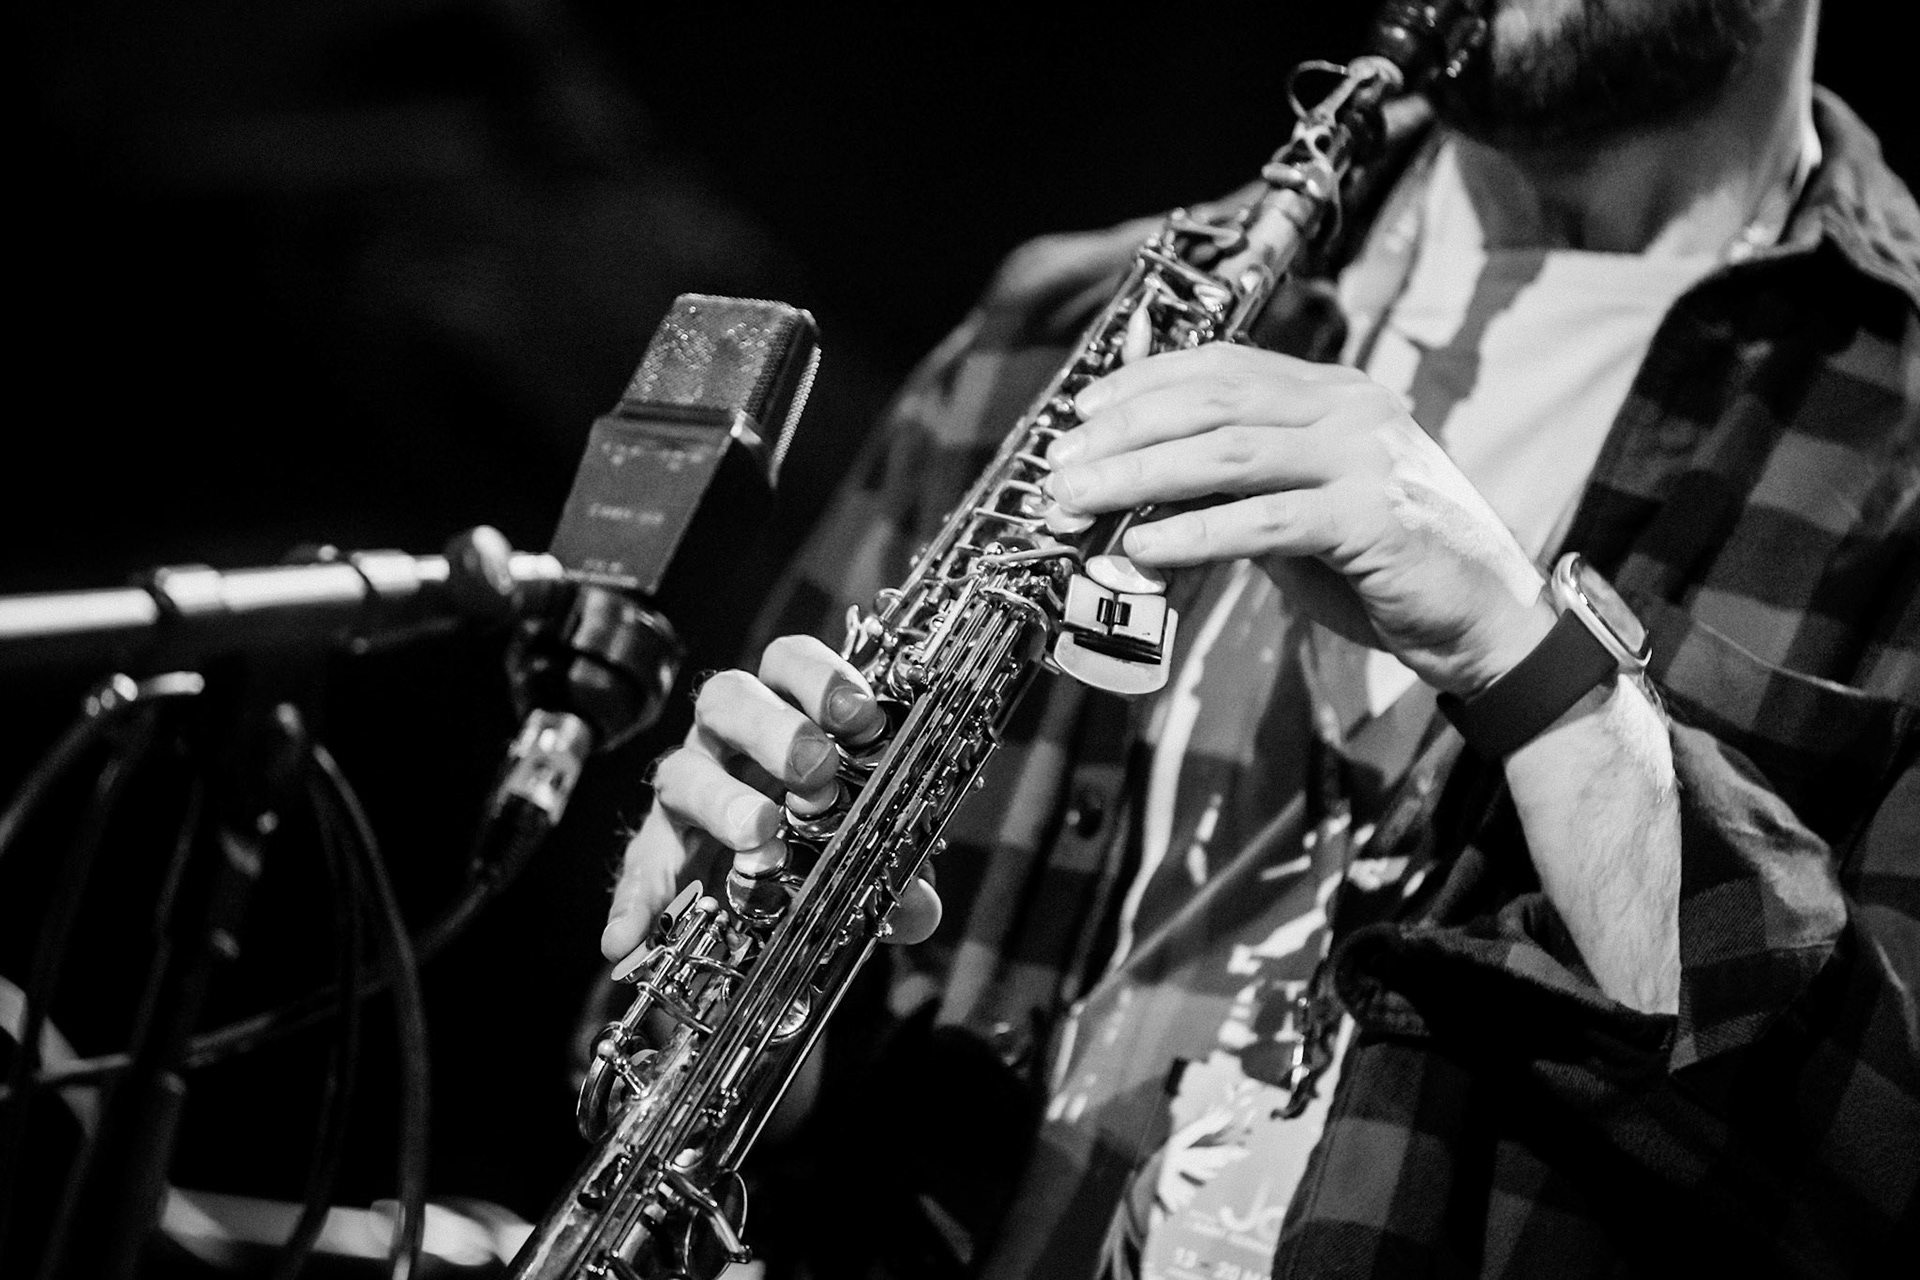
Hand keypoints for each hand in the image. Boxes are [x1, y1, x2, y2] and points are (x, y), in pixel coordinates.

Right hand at [601, 634, 941, 962]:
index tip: (858, 715)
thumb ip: (895, 871)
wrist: (767, 876)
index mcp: (782, 715)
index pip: (788, 663)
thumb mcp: (867, 846)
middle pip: (728, 700)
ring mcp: (687, 787)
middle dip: (774, 730)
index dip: (821, 678)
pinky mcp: (658, 844)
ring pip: (681, 770)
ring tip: (757, 832)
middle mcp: (726, 740)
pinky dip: (636, 898)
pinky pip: (640, 865)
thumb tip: (920, 907)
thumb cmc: (822, 833)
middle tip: (816, 769)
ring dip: (720, 800)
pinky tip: (632, 934)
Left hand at [1044, 345, 1554, 695]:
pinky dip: (1194, 535)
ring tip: (1077, 501)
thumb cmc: (1386, 569)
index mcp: (1335, 394)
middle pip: (1213, 400)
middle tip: (1060, 463)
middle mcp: (1351, 410)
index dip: (1144, 382)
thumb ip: (1236, 492)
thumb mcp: (1302, 514)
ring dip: (1139, 477)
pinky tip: (1143, 549)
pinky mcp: (1372, 520)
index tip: (1082, 410)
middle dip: (1124, 430)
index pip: (1223, 363)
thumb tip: (1140, 498)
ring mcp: (1365, 460)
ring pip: (1228, 453)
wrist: (1484, 621)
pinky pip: (1263, 523)